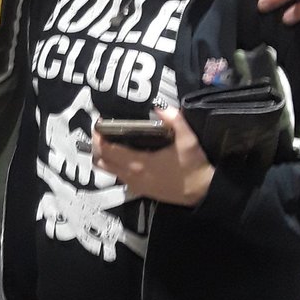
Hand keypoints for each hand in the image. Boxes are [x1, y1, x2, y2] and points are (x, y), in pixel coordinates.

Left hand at [92, 108, 213, 206]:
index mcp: (138, 163)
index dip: (98, 136)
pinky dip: (113, 166)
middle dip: (96, 145)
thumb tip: (158, 106)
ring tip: (109, 141)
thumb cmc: (193, 166)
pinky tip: (123, 155)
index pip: (106, 150)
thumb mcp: (188, 139)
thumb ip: (174, 119)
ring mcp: (134, 185)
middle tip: (102, 131)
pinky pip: (118, 177)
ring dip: (103, 156)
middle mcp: (131, 176)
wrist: (202, 192)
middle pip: (100, 161)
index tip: (99, 123)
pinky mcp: (139, 190)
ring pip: (107, 171)